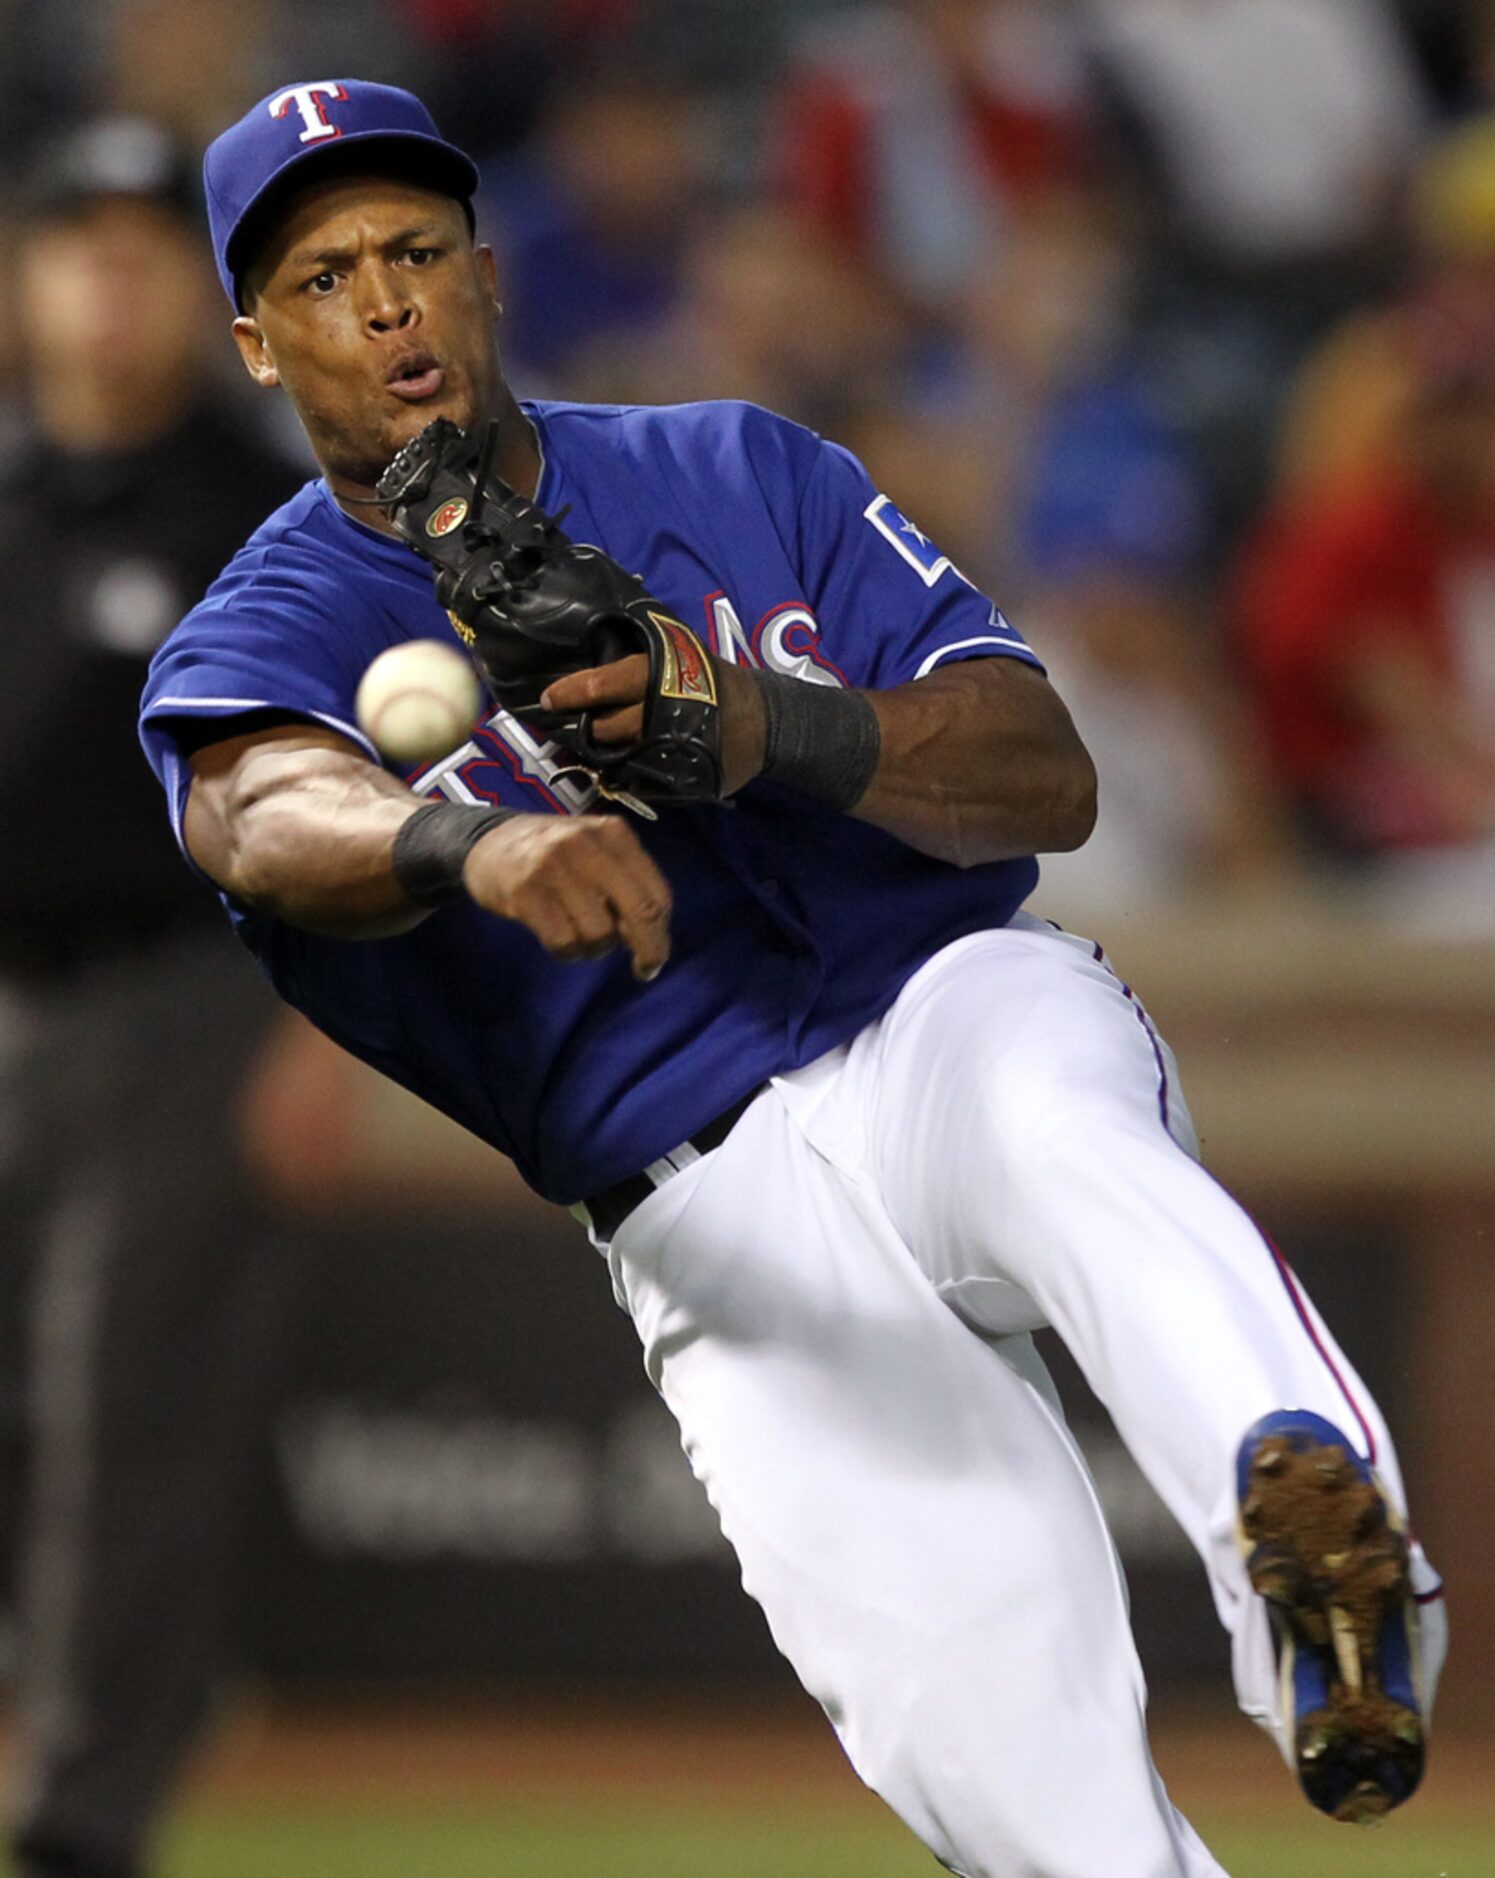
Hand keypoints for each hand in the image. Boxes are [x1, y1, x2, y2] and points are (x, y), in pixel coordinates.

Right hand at [462, 813, 671, 980]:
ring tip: (578, 933)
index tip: (654, 954)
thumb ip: (626, 886)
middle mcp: (588, 844)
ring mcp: (555, 866)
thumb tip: (649, 938)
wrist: (488, 841)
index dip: (662, 932)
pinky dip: (567, 952)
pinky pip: (564, 941)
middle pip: (641, 911)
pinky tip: (557, 938)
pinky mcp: (526, 891)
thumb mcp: (596, 853)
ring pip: (600, 932)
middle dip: (650, 949)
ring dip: (594, 947)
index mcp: (614, 834)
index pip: (657, 892)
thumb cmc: (554, 855)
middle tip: (645, 970)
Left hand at [542, 653, 766, 796]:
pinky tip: (618, 766)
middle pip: (607, 728)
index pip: (605, 684)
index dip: (573, 692)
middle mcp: (661, 714)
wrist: (764, 721)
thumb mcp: (682, 654)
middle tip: (569, 726)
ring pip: (619, 756)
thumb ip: (642, 661)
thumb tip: (591, 654)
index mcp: (660, 677)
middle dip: (587, 730)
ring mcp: (669, 750)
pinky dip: (624, 774)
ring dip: (600, 753)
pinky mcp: (678, 779)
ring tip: (589, 747)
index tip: (547, 699)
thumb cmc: (713, 681)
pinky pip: (639, 780)